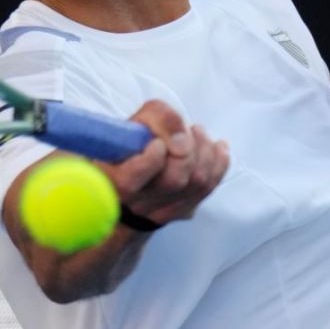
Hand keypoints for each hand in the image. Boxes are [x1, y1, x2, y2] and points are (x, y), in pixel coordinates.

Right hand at [98, 100, 229, 225]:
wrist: (121, 190)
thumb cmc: (121, 151)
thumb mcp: (124, 128)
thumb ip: (152, 118)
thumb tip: (181, 130)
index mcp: (111, 180)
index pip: (129, 182)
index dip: (151, 160)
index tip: (157, 142)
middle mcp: (134, 202)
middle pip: (172, 180)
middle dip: (187, 148)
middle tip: (186, 129)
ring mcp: (160, 210)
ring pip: (195, 184)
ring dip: (205, 151)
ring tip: (198, 132)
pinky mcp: (180, 210)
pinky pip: (206, 189)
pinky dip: (219, 163)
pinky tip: (219, 147)